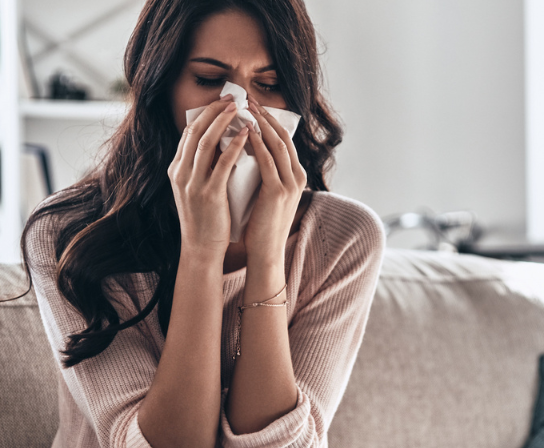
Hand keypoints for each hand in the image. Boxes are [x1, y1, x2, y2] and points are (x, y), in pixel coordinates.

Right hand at [168, 94, 249, 254]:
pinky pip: (222, 163)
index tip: (221, 102)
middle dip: (214, 111)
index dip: (205, 114)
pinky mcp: (209, 194)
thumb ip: (202, 167)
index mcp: (176, 170)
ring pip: (206, 142)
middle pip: (195, 131)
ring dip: (224, 121)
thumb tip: (221, 143)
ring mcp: (192, 183)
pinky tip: (247, 134)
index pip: (188, 133)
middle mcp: (180, 173)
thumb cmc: (204, 219)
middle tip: (232, 98)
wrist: (201, 248)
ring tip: (240, 109)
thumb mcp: (196, 188)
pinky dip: (235, 145)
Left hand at [241, 98, 306, 264]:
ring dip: (261, 124)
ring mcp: (290, 184)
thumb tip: (248, 150)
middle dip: (266, 116)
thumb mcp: (267, 193)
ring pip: (277, 145)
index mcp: (296, 176)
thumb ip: (265, 173)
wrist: (265, 251)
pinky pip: (267, 161)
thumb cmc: (261, 224)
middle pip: (283, 137)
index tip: (253, 106)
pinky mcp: (278, 192)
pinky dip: (257, 144)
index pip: (285, 140)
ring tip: (245, 109)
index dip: (270, 121)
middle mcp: (298, 177)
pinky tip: (245, 132)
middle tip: (249, 99)